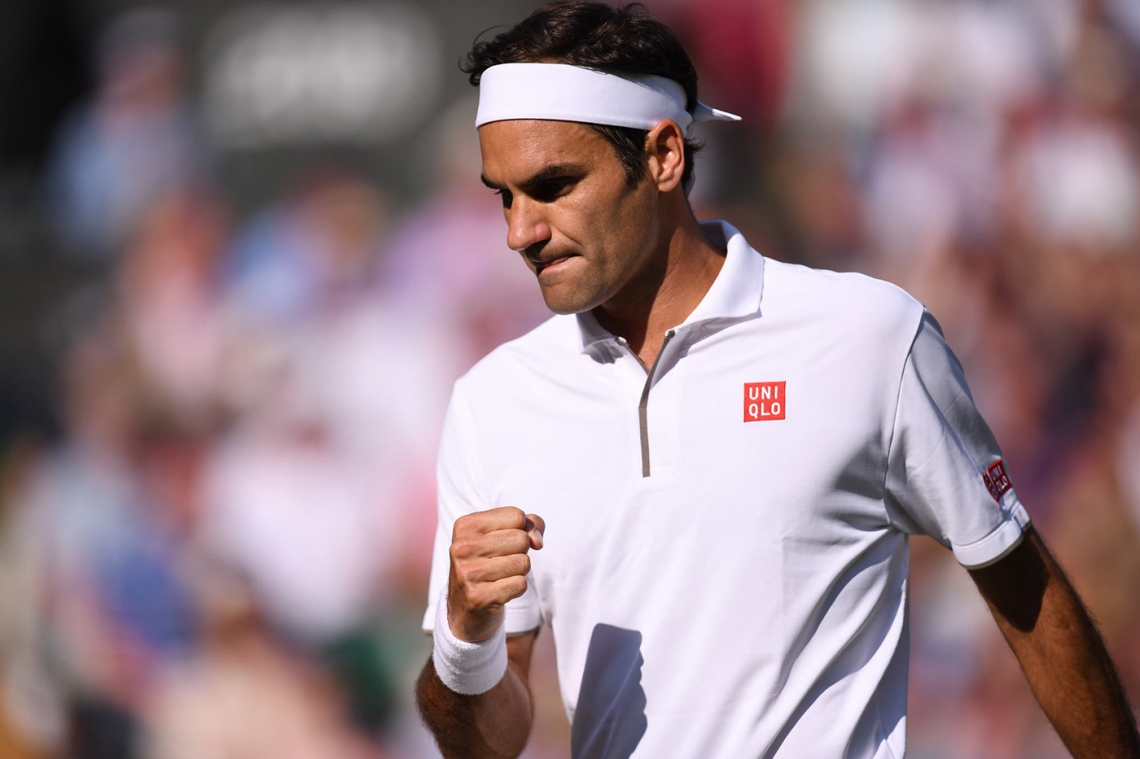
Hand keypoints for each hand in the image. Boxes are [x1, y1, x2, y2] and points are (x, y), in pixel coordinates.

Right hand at [448, 506, 544, 642]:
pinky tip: (499, 590)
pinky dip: (516, 588)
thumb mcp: (504, 534)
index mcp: (465, 526)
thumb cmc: (490, 562)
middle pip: (521, 539)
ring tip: (499, 576)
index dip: (521, 530)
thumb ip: (530, 525)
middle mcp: (462, 547)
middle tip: (500, 562)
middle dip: (520, 551)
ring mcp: (468, 573)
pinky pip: (521, 584)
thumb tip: (537, 542)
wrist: (466, 607)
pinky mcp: (478, 597)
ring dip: (519, 571)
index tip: (504, 541)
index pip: (516, 516)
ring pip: (523, 562)